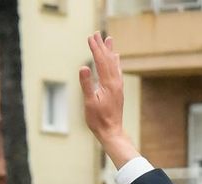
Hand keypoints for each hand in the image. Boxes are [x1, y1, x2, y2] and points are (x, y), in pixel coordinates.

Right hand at [78, 34, 135, 162]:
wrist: (111, 131)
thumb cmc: (98, 119)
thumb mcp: (89, 102)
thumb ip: (86, 84)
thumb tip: (83, 67)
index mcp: (108, 83)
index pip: (101, 61)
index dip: (95, 48)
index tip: (90, 38)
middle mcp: (115, 81)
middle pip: (108, 59)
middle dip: (102, 46)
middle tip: (97, 34)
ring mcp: (118, 85)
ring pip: (114, 63)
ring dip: (110, 51)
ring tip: (109, 40)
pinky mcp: (118, 90)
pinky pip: (117, 71)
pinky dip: (115, 61)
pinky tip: (116, 59)